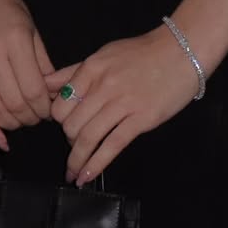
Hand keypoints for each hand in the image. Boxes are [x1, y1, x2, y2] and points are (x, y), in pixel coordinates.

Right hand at [0, 0, 54, 149]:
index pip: (33, 89)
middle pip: (14, 103)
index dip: (44, 107)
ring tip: (21, 122)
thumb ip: (43, 64)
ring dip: (11, 124)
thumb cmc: (7, 7)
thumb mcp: (32, 30)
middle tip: (38, 118)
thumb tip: (54, 96)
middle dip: (30, 118)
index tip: (50, 111)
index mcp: (14, 40)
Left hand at [44, 25, 201, 185]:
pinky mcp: (141, 119)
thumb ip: (74, 71)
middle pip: (71, 123)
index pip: (60, 103)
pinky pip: (112, 145)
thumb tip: (45, 85)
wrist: (182, 51)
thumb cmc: (143, 53)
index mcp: (92, 68)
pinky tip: (87, 175)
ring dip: (77, 159)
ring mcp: (123, 103)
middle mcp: (104, 86)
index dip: (58, 119)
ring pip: (88, 137)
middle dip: (69, 140)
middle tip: (75, 145)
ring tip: (74, 171)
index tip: (65, 126)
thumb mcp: (104, 54)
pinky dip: (96, 164)